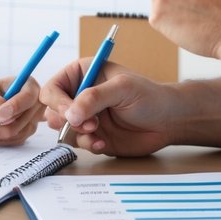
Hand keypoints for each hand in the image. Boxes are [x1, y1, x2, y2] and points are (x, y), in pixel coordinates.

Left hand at [0, 76, 45, 145]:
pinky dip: (3, 139)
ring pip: (26, 129)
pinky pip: (20, 139)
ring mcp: (26, 116)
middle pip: (33, 114)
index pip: (32, 93)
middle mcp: (26, 99)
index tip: (0, 114)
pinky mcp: (21, 131)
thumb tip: (5, 114)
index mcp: (19, 83)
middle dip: (10, 122)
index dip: (19, 105)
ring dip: (3, 131)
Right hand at [41, 59, 180, 156]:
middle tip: (88, 124)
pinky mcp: (92, 135)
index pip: (53, 87)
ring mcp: (86, 117)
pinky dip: (87, 145)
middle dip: (66, 120)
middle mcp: (80, 95)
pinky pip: (77, 143)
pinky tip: (104, 143)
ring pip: (63, 129)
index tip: (69, 113)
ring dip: (77, 134)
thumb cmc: (149, 96)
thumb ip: (94, 98)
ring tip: (97, 133)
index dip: (56, 102)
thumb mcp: (122, 89)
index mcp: (83, 74)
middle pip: (52, 110)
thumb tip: (70, 114)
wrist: (168, 122)